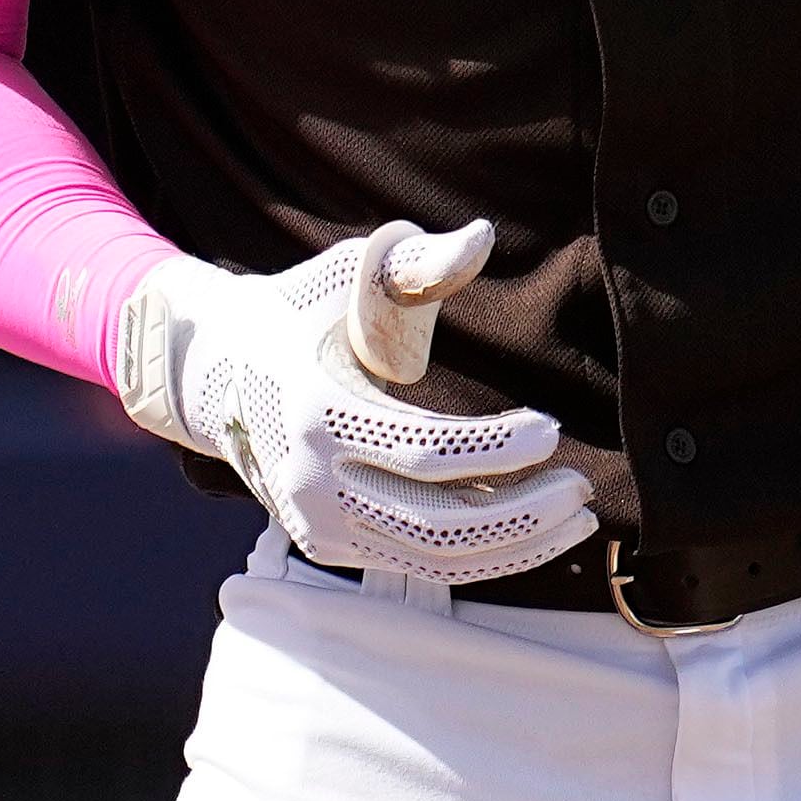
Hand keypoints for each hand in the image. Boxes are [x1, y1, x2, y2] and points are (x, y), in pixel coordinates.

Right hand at [113, 223, 597, 583]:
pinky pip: (415, 564)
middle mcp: (310, 483)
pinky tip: (532, 530)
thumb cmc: (302, 311)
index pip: (423, 450)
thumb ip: (413, 261)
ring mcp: (316, 525)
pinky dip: (479, 557)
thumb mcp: (345, 273)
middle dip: (519, 512)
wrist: (216, 371)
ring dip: (512, 546)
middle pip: (433, 523)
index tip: (554, 430)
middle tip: (584, 487)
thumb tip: (481, 236)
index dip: (496, 449)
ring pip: (430, 558)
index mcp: (317, 412)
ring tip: (576, 516)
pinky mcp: (328, 547)